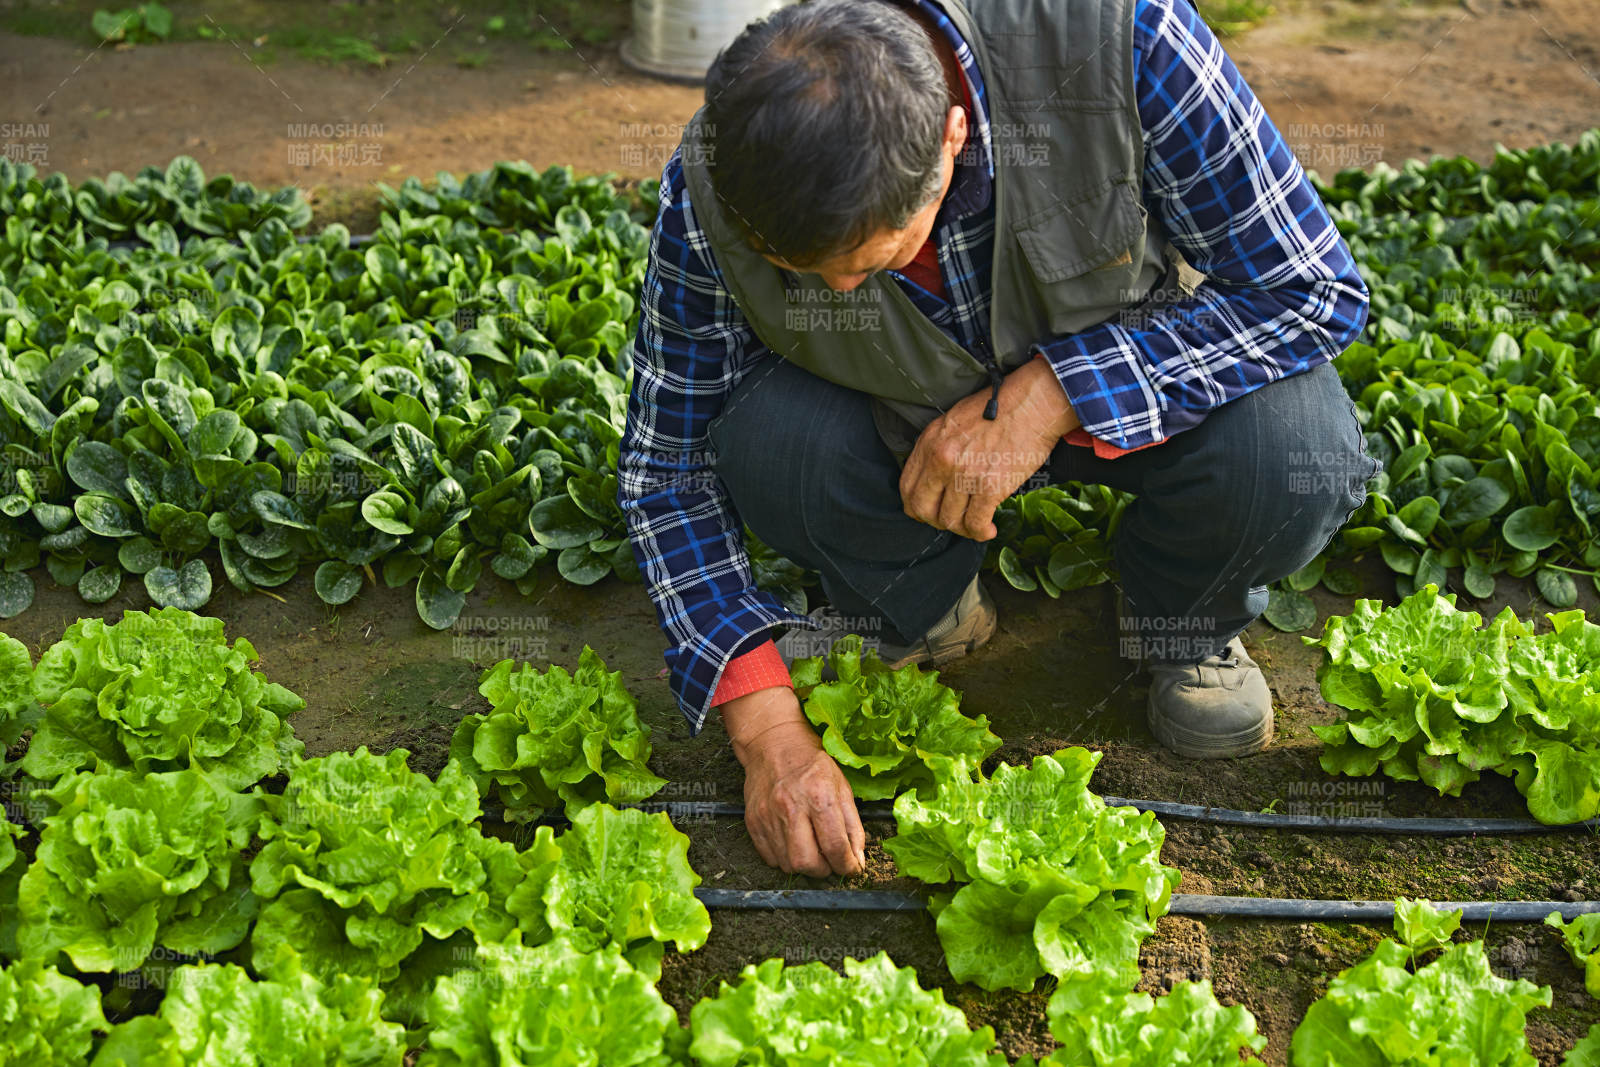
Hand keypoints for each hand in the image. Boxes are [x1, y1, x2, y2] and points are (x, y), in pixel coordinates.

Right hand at [721, 686, 865, 877]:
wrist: (774, 743)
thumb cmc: (812, 763)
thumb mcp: (842, 787)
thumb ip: (852, 826)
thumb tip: (857, 860)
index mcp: (819, 796)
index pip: (835, 847)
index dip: (848, 866)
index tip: (852, 868)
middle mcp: (791, 808)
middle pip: (808, 863)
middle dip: (825, 870)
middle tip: (830, 861)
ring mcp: (768, 816)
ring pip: (788, 865)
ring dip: (805, 866)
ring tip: (812, 849)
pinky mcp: (753, 822)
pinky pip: (770, 858)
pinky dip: (785, 859)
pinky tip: (794, 843)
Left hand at [900, 357, 1079, 539]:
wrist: (1032, 404)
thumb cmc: (999, 410)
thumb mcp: (954, 421)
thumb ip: (939, 448)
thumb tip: (934, 477)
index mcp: (930, 443)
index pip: (907, 488)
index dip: (916, 506)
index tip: (929, 511)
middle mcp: (942, 460)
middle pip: (923, 509)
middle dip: (936, 521)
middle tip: (953, 521)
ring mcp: (964, 475)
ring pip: (950, 520)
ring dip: (963, 529)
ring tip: (975, 525)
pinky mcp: (989, 487)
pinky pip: (975, 523)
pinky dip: (981, 533)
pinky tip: (989, 529)